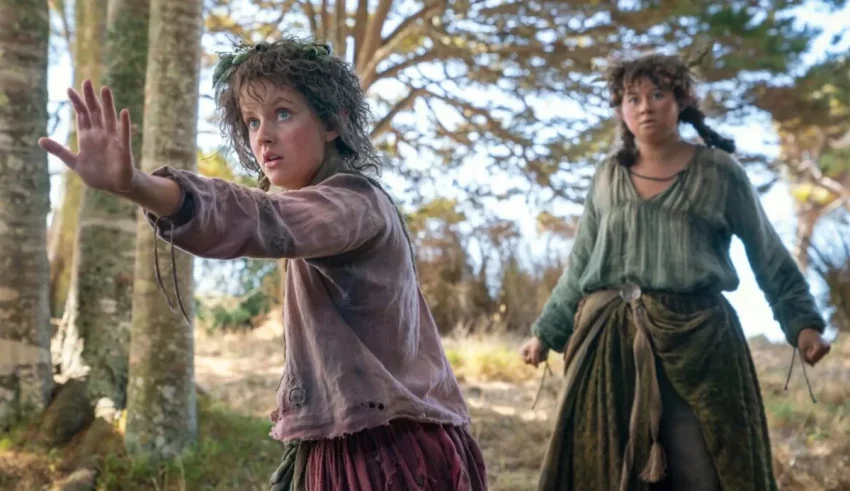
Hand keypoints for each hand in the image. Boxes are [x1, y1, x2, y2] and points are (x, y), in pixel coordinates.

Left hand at [38, 80, 135, 194]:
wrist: (115, 187)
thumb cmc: (97, 174)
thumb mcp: (74, 162)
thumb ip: (59, 150)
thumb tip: (40, 140)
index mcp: (87, 137)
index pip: (82, 115)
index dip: (76, 102)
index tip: (69, 89)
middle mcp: (100, 135)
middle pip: (95, 112)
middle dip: (90, 97)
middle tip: (86, 81)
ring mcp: (112, 140)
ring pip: (109, 119)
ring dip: (107, 104)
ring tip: (105, 89)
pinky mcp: (123, 150)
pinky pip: (124, 135)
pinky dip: (124, 124)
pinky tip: (124, 113)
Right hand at [519, 337, 548, 366]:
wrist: (545, 338)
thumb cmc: (537, 343)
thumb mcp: (534, 351)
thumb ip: (534, 359)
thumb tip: (536, 367)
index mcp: (523, 351)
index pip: (525, 361)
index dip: (530, 359)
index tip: (533, 353)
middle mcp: (527, 354)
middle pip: (531, 362)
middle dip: (536, 358)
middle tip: (538, 352)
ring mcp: (533, 356)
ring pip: (536, 362)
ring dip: (541, 357)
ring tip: (542, 351)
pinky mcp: (539, 357)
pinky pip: (541, 361)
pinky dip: (543, 357)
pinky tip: (544, 352)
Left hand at [797, 328, 829, 365]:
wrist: (809, 330)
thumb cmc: (804, 338)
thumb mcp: (801, 348)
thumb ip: (805, 357)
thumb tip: (812, 365)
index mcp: (820, 346)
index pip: (810, 358)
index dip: (806, 354)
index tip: (807, 346)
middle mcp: (826, 348)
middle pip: (814, 360)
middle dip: (809, 355)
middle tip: (809, 346)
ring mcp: (828, 349)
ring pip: (817, 359)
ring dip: (811, 355)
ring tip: (811, 347)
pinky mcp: (828, 350)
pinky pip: (819, 357)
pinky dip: (815, 354)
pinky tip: (815, 348)